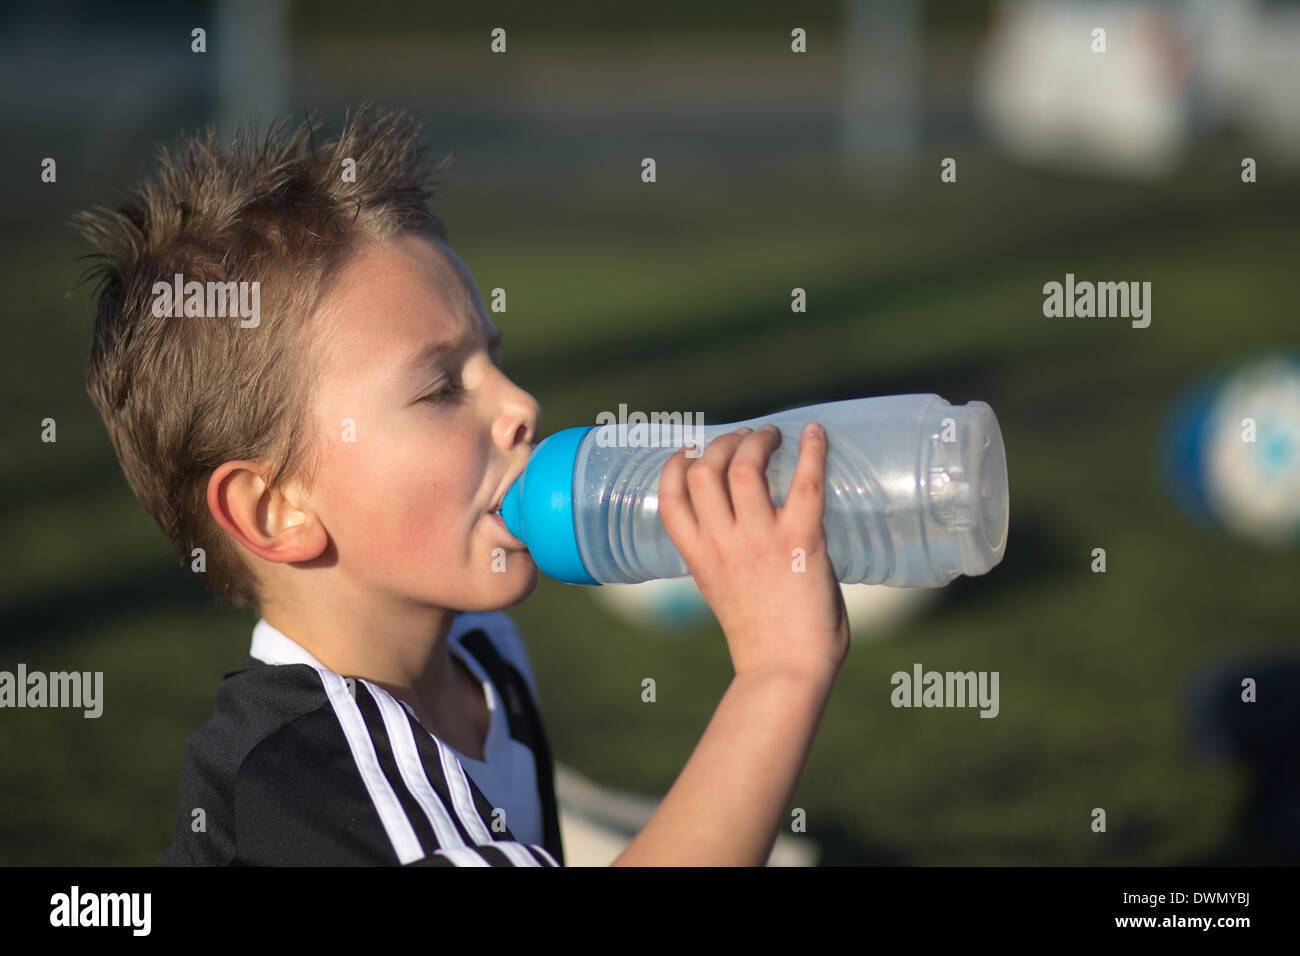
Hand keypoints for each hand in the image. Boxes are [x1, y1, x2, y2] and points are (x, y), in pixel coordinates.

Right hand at [658, 422, 849, 684]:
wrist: (786, 671)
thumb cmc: (764, 643)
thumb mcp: (724, 594)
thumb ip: (729, 561)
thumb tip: (754, 537)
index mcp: (699, 558)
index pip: (670, 498)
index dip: (674, 466)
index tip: (689, 451)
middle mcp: (722, 542)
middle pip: (705, 471)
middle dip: (720, 443)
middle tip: (743, 437)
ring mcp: (759, 539)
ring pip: (744, 467)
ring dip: (756, 441)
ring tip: (771, 435)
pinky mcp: (800, 541)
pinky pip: (805, 483)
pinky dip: (812, 452)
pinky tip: (816, 432)